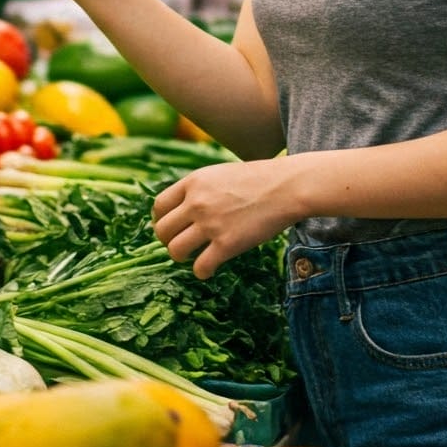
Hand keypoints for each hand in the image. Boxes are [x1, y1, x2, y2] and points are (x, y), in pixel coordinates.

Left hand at [150, 157, 307, 277]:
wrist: (287, 187)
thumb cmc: (258, 180)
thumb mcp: (220, 174)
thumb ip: (199, 189)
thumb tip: (183, 207)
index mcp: (193, 182)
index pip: (159, 206)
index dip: (161, 220)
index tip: (170, 228)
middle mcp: (196, 202)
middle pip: (162, 230)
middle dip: (168, 241)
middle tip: (180, 245)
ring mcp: (210, 224)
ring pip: (175, 250)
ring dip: (180, 257)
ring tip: (192, 257)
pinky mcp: (227, 244)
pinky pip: (200, 266)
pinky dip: (201, 272)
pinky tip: (208, 269)